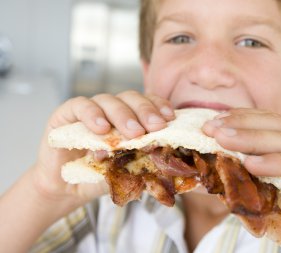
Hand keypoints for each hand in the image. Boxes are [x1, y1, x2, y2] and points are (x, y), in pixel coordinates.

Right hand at [33, 91, 174, 210]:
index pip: (147, 103)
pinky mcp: (66, 113)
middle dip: (145, 112)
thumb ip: (142, 164)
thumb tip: (166, 165)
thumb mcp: (126, 172)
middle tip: (155, 127)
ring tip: (133, 133)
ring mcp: (90, 109)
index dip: (159, 106)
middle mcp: (111, 109)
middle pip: (131, 98)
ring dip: (123, 115)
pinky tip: (102, 129)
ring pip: (109, 101)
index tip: (169, 118)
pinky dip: (92, 115)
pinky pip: (80, 106)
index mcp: (129, 118)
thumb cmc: (100, 177)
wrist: (67, 189)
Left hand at [203, 108, 280, 252]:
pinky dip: (279, 162)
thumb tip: (213, 174)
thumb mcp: (268, 199)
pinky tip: (254, 164)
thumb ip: (247, 183)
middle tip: (212, 129)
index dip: (240, 119)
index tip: (211, 123)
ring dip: (254, 140)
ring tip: (225, 141)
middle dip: (241, 126)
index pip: (268, 122)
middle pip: (276, 127)